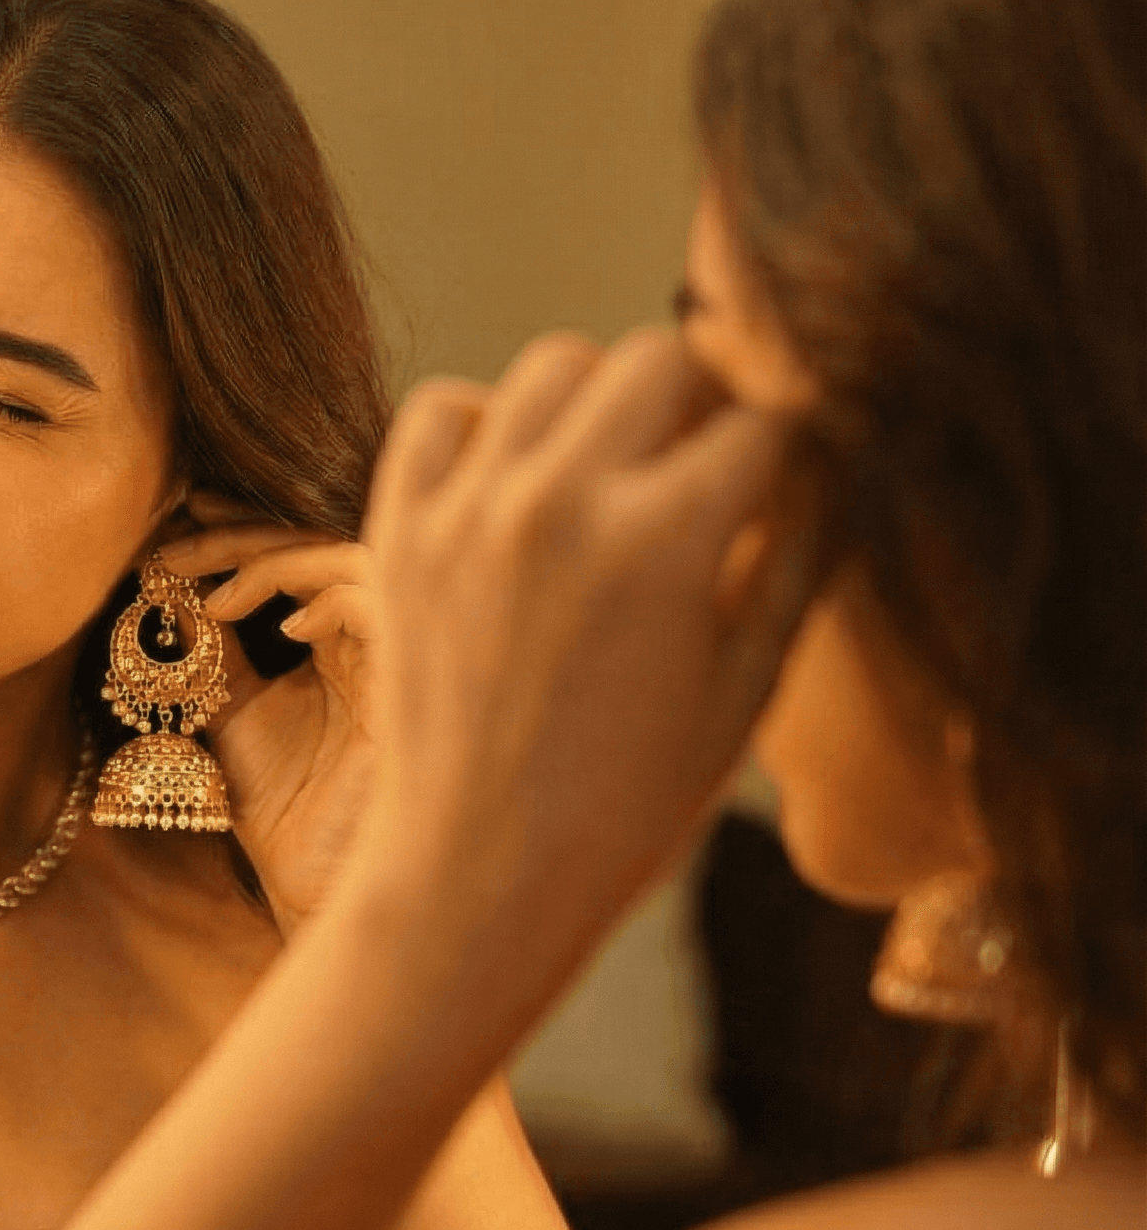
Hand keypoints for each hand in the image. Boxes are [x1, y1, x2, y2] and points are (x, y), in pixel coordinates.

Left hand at [159, 486, 397, 929]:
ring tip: (219, 597)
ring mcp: (393, 655)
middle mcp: (368, 636)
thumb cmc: (285, 808)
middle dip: (240, 536)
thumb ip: (207, 648)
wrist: (315, 883)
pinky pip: (381, 604)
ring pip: (353, 558)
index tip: (173, 519)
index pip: (289, 552)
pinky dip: (330, 598)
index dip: (235, 526)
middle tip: (174, 550)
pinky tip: (285, 629)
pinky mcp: (407, 684)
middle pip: (316, 541)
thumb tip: (165, 583)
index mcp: (332, 637)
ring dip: (280, 560)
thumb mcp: (228, 709)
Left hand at [348, 327, 823, 971]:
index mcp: (663, 540)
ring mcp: (468, 508)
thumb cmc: (627, 805)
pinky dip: (485, 423)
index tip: (791, 475)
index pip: (764, 418)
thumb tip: (831, 463)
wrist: (479, 874)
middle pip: (661, 355)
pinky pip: (443, 407)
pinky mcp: (399, 527)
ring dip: (600, 402)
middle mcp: (560, 500)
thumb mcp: (745, 689)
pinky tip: (518, 482)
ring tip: (612, 476)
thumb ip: (797, 559)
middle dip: (704, 400)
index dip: (795, 446)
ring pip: (554, 363)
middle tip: (705, 468)